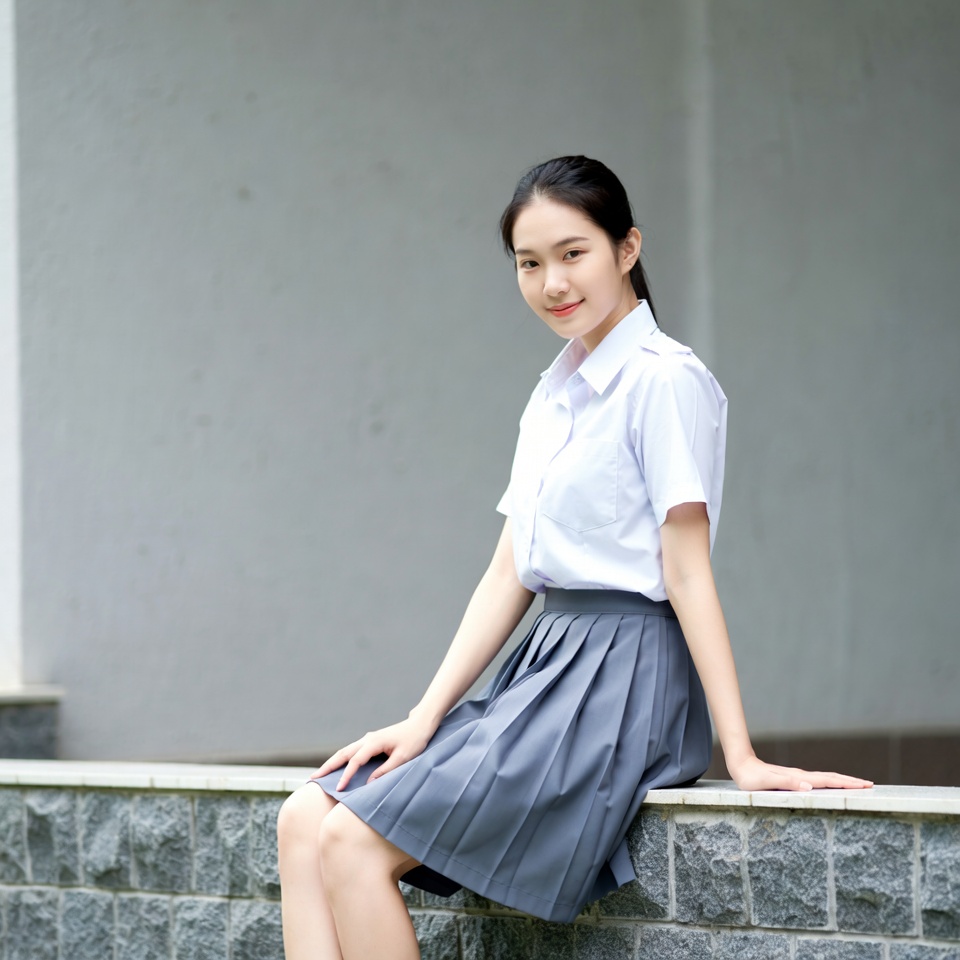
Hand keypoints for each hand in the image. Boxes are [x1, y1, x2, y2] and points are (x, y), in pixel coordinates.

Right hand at [311, 716, 436, 791]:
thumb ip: (386, 770)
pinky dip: (341, 760)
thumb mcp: (403, 758)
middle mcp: (367, 739)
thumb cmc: (414, 741)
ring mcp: (367, 739)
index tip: (338, 789)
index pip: (355, 761)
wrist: (420, 725)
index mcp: (374, 742)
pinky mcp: (370, 742)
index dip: (346, 775)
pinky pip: (351, 752)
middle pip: (342, 754)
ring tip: (318, 775)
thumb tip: (369, 783)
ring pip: (345, 752)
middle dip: (327, 766)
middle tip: (312, 779)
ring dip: (331, 763)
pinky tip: (336, 768)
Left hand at [726, 755, 873, 791]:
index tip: (864, 785)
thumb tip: (809, 785)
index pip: (828, 781)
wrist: (741, 765)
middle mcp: (802, 776)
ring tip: (857, 785)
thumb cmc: (752, 778)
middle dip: (851, 782)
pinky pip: (818, 781)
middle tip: (870, 785)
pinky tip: (832, 786)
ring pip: (826, 779)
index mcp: (799, 778)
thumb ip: (786, 783)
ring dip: (843, 782)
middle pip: (831, 778)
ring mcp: (799, 777)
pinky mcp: (794, 779)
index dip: (846, 783)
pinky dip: (830, 783)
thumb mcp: (767, 782)